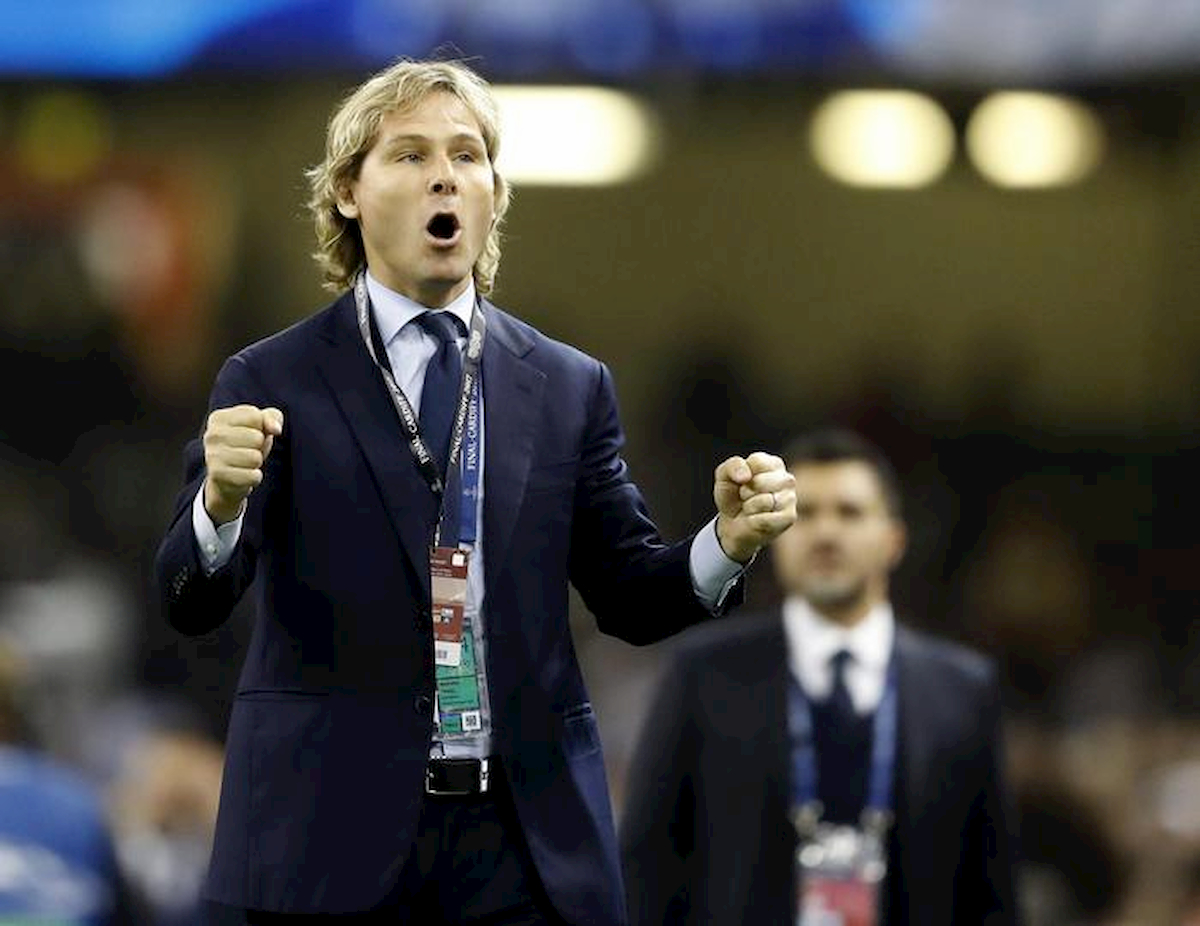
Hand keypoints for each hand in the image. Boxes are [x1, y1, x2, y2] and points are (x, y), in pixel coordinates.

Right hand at [203, 405, 283, 524]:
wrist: (226, 478)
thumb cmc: (246, 445)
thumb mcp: (261, 426)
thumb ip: (272, 417)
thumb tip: (276, 429)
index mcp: (220, 418)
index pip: (255, 417)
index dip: (262, 428)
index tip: (251, 433)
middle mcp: (212, 434)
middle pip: (257, 438)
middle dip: (259, 447)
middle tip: (247, 450)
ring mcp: (212, 454)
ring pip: (255, 458)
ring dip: (256, 462)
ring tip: (245, 462)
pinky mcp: (217, 474)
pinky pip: (253, 476)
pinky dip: (254, 477)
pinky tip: (243, 475)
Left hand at [713, 452, 795, 562]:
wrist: (732, 524)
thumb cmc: (733, 496)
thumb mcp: (724, 476)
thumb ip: (732, 466)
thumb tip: (746, 477)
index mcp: (773, 463)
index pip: (756, 462)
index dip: (741, 475)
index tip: (741, 482)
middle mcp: (786, 478)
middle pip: (759, 482)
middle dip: (745, 492)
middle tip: (745, 497)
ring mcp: (790, 498)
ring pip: (764, 501)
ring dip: (749, 507)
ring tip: (751, 508)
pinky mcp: (789, 517)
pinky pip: (765, 519)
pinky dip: (753, 521)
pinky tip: (756, 519)